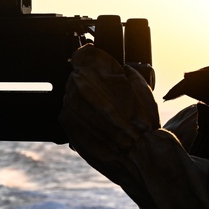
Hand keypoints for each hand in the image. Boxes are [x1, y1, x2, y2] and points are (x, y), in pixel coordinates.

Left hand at [58, 44, 159, 185]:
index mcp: (94, 71)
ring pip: (73, 95)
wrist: (137, 155)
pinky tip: (98, 126)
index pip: (82, 54)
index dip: (91, 59)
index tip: (96, 65)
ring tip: (106, 116)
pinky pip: (71, 114)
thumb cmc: (142, 122)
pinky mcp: (67, 125)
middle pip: (77, 76)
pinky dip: (81, 117)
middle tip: (109, 98)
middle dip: (91, 83)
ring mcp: (69, 106)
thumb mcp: (139, 85)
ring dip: (85, 101)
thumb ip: (122, 71)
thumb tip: (119, 67)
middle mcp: (77, 86)